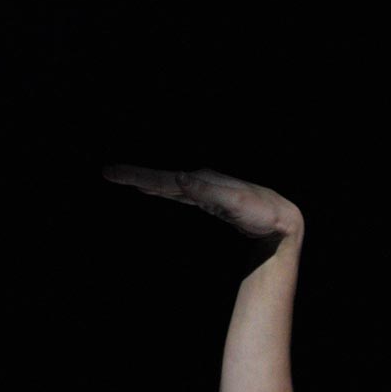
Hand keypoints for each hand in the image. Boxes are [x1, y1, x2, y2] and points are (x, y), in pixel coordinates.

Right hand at [101, 164, 303, 239]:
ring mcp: (204, 190)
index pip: (163, 179)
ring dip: (146, 182)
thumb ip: (207, 192)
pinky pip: (178, 193)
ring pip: (168, 184)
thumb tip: (180, 180)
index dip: (138, 177)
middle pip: (162, 179)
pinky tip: (154, 191)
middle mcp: (200, 181)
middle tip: (108, 173)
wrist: (283, 219)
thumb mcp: (236, 204)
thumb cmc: (262, 213)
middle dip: (136, 176)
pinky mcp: (209, 200)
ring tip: (124, 179)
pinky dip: (162, 190)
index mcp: (202, 181)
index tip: (113, 173)